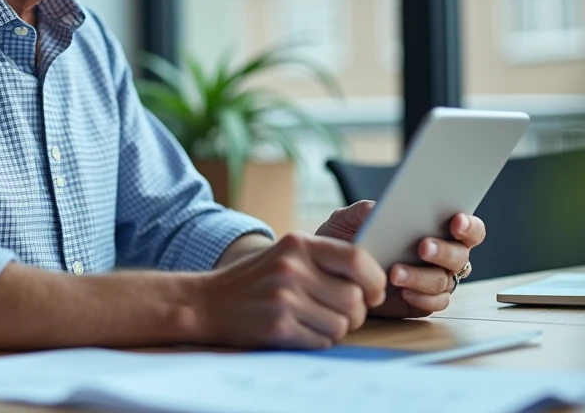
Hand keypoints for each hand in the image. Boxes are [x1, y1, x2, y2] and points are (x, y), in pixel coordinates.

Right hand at [193, 232, 387, 348]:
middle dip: (357, 311)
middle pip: (355, 298)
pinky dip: (319, 339)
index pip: (358, 259)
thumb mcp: (287, 253)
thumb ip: (327, 259)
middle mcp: (292, 268)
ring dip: (337, 328)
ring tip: (316, 319)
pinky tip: (301, 329)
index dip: (375, 280)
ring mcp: (284, 298)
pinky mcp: (278, 327)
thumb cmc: (256, 279)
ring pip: (343, 324)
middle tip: (343, 311)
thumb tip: (377, 282)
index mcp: (299, 243)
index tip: (373, 292)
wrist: (207, 302)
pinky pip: (323, 341)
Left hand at [316, 201, 485, 318]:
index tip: (455, 221)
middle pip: (461, 255)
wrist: (328, 272)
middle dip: (445, 250)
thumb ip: (364, 210)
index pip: (466, 227)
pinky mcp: (421, 303)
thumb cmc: (345, 239)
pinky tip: (404, 292)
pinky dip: (423, 298)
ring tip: (396, 272)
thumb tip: (382, 207)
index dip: (468, 225)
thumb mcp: (348, 219)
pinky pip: (435, 304)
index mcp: (433, 228)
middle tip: (423, 246)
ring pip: (445, 281)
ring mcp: (433, 280)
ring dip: (424, 277)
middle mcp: (440, 256)